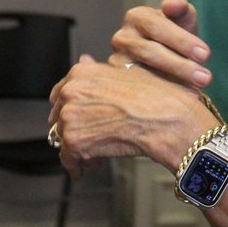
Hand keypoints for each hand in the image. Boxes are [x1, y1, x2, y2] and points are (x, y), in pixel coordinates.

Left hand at [49, 54, 215, 178]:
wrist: (167, 119)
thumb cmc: (156, 95)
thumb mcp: (128, 70)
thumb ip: (100, 70)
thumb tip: (85, 60)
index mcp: (81, 72)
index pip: (61, 92)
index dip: (70, 107)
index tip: (77, 117)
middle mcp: (70, 91)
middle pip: (60, 116)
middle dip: (75, 128)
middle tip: (92, 136)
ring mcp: (70, 117)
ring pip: (64, 138)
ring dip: (79, 147)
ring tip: (98, 153)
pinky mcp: (74, 142)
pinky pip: (68, 159)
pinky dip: (78, 166)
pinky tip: (92, 165)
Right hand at [111, 0, 211, 88]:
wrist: (168, 62)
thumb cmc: (177, 36)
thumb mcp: (182, 18)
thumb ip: (180, 6)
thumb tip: (171, 5)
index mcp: (137, 17)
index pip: (157, 26)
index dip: (182, 41)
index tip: (206, 55)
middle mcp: (122, 38)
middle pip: (150, 52)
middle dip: (180, 65)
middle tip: (206, 78)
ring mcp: (116, 62)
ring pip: (141, 75)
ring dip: (171, 85)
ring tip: (196, 92)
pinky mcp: (117, 86)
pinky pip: (137, 93)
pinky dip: (159, 98)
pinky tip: (178, 103)